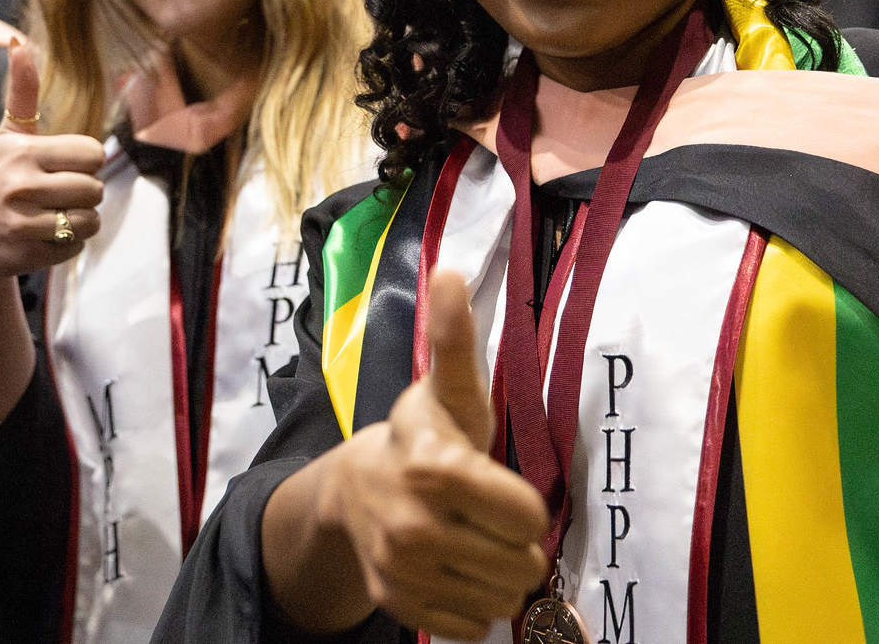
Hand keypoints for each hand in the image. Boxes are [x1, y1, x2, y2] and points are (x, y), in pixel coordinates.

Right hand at [0, 39, 105, 284]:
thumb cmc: (0, 179)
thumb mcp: (9, 136)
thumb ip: (22, 91)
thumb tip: (18, 41)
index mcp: (22, 152)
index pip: (93, 154)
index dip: (86, 163)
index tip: (64, 167)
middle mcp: (18, 185)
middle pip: (94, 189)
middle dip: (84, 195)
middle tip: (57, 196)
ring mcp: (20, 222)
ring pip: (89, 221)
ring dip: (80, 222)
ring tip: (53, 216)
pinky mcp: (24, 254)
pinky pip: (75, 248)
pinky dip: (67, 246)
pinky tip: (42, 238)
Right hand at [327, 270, 548, 640]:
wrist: (351, 492)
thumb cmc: (420, 437)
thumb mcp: (447, 390)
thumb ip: (456, 339)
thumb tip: (451, 270)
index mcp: (436, 470)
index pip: (527, 517)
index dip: (523, 505)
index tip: (501, 489)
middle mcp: (416, 527)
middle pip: (520, 565)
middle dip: (515, 544)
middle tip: (489, 520)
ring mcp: (405, 571)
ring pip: (501, 599)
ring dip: (497, 576)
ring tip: (473, 543)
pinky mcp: (399, 604)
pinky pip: (471, 625)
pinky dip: (471, 604)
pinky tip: (454, 570)